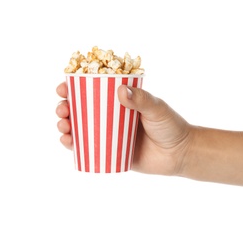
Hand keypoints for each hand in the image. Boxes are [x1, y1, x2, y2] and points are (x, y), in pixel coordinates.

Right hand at [56, 82, 193, 175]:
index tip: (64, 88)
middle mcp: (110, 116)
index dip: (73, 88)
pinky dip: (73, 145)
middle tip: (62, 109)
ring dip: (65, 125)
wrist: (180, 155)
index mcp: (119, 101)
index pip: (92, 90)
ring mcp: (108, 134)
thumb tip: (119, 90)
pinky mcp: (110, 152)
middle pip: (80, 109)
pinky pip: (87, 148)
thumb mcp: (157, 108)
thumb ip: (141, 100)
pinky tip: (67, 142)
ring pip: (79, 128)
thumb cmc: (170, 126)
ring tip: (63, 126)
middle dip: (64, 107)